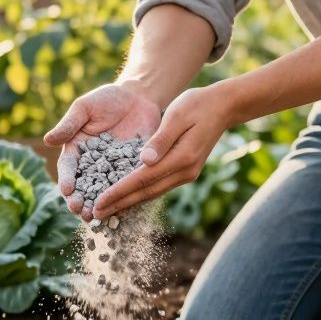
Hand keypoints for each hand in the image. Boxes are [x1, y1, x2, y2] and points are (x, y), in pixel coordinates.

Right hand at [43, 82, 161, 218]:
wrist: (139, 98)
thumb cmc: (107, 99)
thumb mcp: (85, 108)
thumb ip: (69, 125)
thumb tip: (48, 140)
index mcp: (77, 150)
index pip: (68, 168)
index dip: (66, 180)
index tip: (67, 190)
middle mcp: (93, 164)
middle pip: (84, 186)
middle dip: (81, 200)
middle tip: (80, 211)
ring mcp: (113, 170)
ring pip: (104, 192)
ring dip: (100, 205)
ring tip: (97, 216)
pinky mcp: (133, 171)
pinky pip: (127, 187)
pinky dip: (124, 199)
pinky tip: (123, 209)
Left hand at [92, 85, 232, 219]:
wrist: (224, 107)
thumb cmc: (198, 104)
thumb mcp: (177, 115)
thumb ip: (161, 139)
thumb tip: (144, 161)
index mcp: (181, 158)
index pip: (142, 179)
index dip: (119, 191)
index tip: (99, 202)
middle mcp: (184, 172)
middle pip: (146, 192)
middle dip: (120, 204)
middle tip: (96, 215)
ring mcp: (187, 174)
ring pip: (153, 193)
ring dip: (129, 203)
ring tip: (108, 210)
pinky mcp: (186, 172)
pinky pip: (159, 186)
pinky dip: (141, 194)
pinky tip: (128, 198)